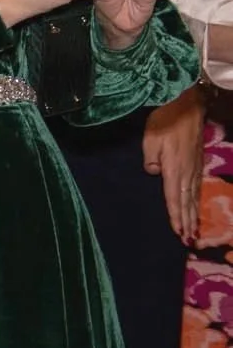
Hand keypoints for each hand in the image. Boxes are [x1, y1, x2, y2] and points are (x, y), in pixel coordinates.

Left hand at [147, 84, 207, 244]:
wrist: (187, 107)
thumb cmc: (165, 121)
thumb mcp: (150, 138)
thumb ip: (150, 158)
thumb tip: (154, 173)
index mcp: (174, 169)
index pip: (172, 197)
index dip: (175, 215)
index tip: (177, 231)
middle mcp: (187, 172)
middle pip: (185, 202)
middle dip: (186, 221)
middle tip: (187, 240)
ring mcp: (194, 169)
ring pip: (193, 197)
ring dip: (193, 214)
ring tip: (193, 231)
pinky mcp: (197, 164)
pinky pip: (197, 188)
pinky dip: (196, 201)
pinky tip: (196, 208)